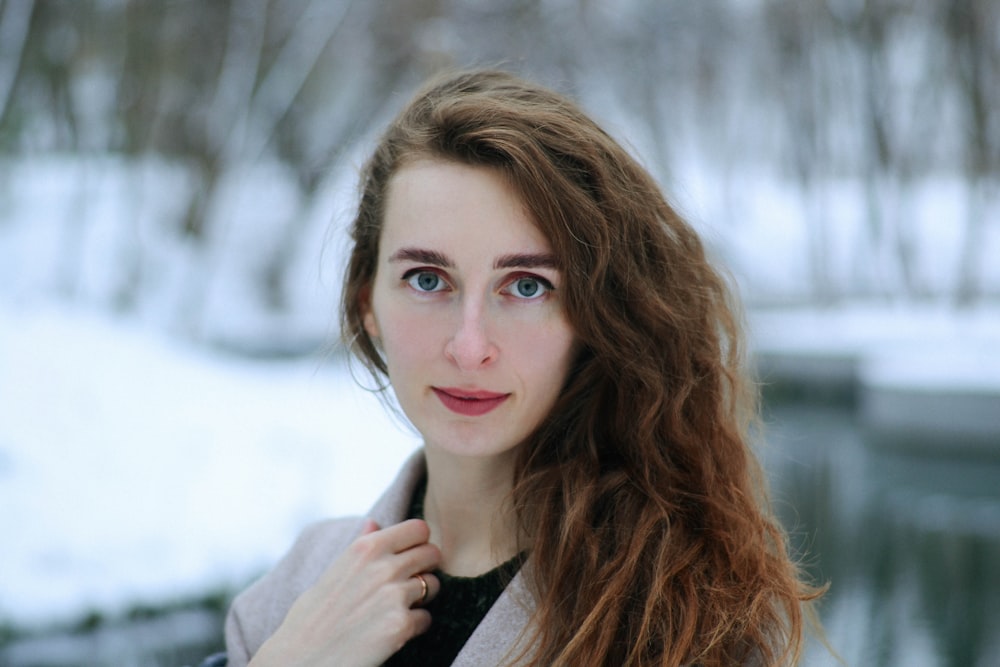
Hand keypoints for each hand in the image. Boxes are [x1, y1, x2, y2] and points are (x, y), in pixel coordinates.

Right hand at [249, 518, 440, 666]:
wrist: (299, 661)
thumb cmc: (312, 618)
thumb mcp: (332, 573)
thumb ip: (360, 547)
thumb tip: (374, 523)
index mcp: (366, 548)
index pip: (419, 529)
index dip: (418, 543)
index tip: (408, 557)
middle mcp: (384, 567)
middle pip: (432, 554)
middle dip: (425, 568)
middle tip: (406, 585)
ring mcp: (395, 595)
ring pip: (433, 585)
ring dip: (420, 599)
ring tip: (393, 610)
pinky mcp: (401, 625)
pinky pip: (426, 618)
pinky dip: (413, 627)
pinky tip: (389, 633)